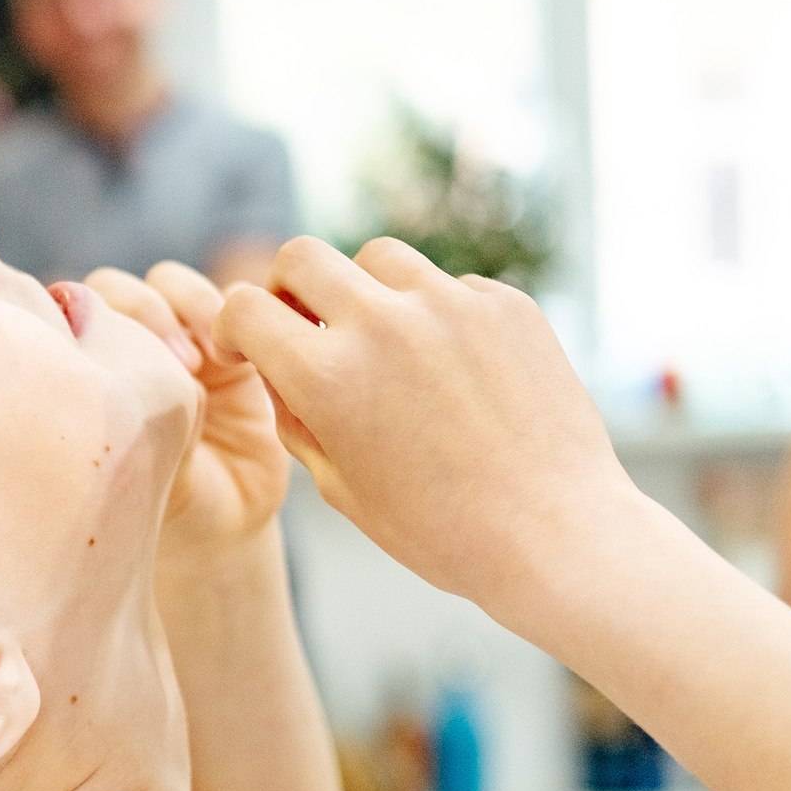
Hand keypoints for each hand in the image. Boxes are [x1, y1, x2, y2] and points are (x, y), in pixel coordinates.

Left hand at [84, 262, 289, 555]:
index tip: (114, 357)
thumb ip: (129, 414)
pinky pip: (238, 304)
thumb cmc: (160, 501)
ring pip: (174, 285)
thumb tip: (126, 360)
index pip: (68, 308)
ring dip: (191, 308)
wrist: (222, 525)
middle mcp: (126, 344)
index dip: (87, 313)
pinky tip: (241, 361)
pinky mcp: (233, 344)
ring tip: (206, 361)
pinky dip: (240, 318)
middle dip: (144, 312)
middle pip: (119, 288)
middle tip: (176, 366)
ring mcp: (179, 339)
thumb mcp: (137, 465)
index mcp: (85, 368)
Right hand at [214, 236, 634, 607]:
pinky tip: (456, 369)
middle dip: (288, 288)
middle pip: (302, 256)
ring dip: (366, 291)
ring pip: (379, 257)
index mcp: (327, 376)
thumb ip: (297, 416)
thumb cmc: (440, 529)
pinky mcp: (507, 305)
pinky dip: (436, 314)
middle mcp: (384, 324)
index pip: (244, 308)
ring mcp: (451, 306)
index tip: (248, 349)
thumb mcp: (339, 487)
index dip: (233, 329)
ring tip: (387, 342)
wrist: (556, 534)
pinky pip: (450, 285)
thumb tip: (279, 366)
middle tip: (307, 326)